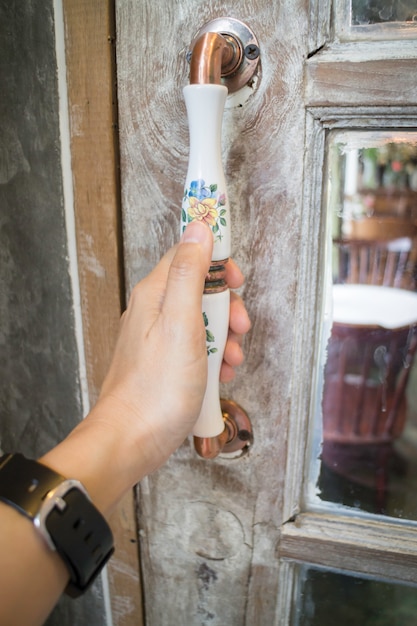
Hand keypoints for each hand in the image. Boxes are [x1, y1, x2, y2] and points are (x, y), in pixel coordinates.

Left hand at [96, 221, 249, 465]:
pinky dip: (213, 357)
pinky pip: (196, 347)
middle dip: (226, 308)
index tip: (238, 279)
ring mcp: (159, 338)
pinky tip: (220, 374)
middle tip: (238, 328)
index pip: (187, 255)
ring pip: (202, 321)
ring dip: (224, 337)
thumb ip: (190, 273)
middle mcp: (154, 311)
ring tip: (230, 360)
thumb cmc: (156, 388)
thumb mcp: (182, 322)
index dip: (218, 263)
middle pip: (200, 290)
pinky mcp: (165, 362)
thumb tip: (198, 228)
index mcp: (155, 294)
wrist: (133, 440)